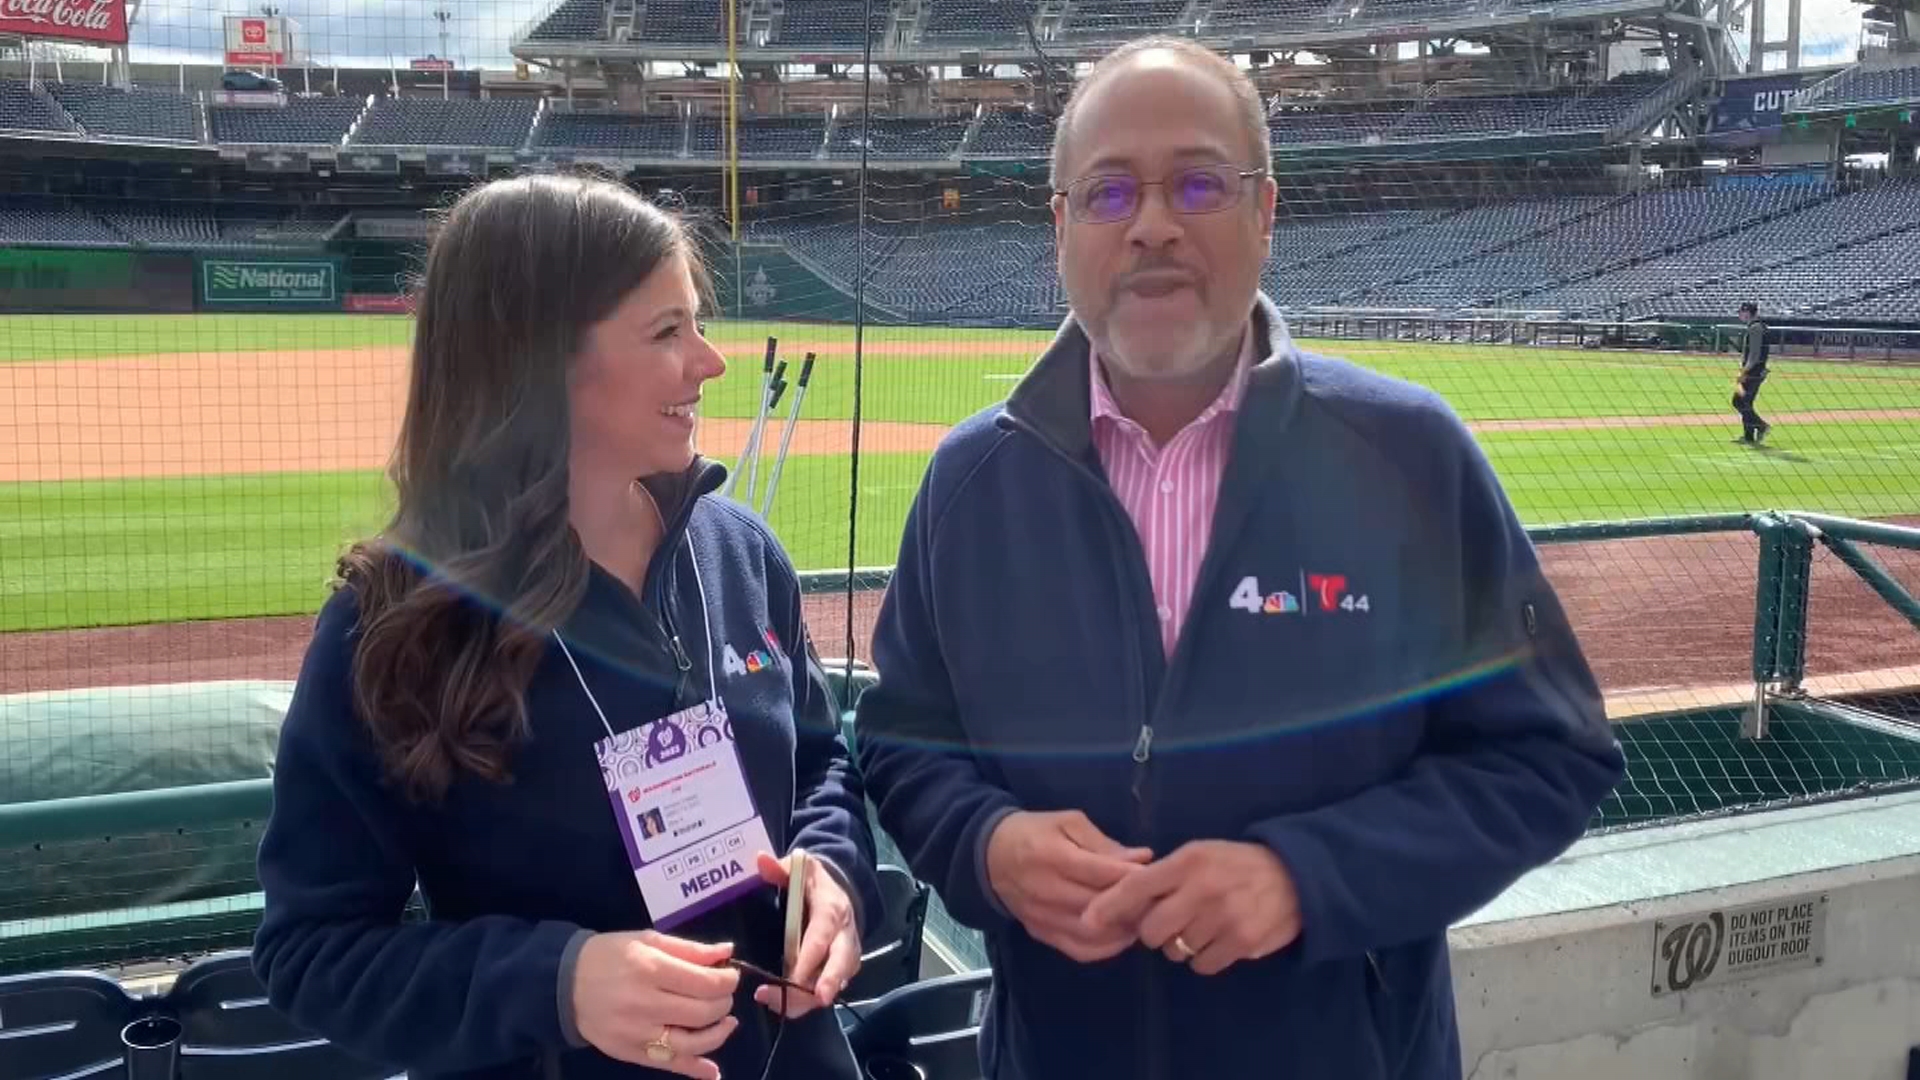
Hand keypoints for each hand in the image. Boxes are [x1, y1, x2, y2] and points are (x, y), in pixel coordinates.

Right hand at [571, 930, 740, 1079]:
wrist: (564, 984)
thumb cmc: (610, 955)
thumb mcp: (647, 940)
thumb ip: (690, 949)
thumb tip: (728, 952)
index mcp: (650, 969)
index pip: (705, 983)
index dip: (728, 981)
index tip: (730, 976)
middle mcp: (645, 1004)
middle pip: (702, 1012)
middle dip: (724, 1003)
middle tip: (723, 995)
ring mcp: (637, 1033)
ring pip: (691, 1043)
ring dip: (718, 1034)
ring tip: (726, 1022)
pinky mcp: (630, 1053)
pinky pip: (669, 1064)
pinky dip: (695, 1070)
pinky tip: (713, 1070)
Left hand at [750, 850, 859, 1017]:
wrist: (839, 885)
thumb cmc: (813, 880)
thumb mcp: (798, 867)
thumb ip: (778, 867)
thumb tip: (760, 860)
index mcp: (831, 908)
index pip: (822, 935)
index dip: (811, 957)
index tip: (794, 975)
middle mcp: (844, 932)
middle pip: (842, 962)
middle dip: (828, 982)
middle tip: (814, 1001)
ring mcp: (847, 950)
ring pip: (838, 980)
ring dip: (812, 997)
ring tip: (779, 1005)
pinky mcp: (844, 964)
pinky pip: (833, 986)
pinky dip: (812, 999)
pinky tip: (788, 1005)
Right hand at [985, 810, 1153, 962]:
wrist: (990, 856)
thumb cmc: (1034, 832)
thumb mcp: (1068, 823)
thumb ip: (1106, 844)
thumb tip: (1143, 858)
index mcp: (1053, 856)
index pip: (1101, 873)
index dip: (1133, 878)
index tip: (1157, 878)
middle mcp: (1046, 890)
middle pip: (1100, 907)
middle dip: (1133, 907)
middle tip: (1157, 903)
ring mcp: (1042, 917)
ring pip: (1092, 934)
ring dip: (1123, 930)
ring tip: (1144, 920)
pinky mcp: (1041, 934)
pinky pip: (1078, 950)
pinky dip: (1105, 948)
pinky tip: (1121, 936)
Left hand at [1081, 840, 1301, 975]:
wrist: (1294, 877)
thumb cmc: (1235, 865)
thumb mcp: (1199, 856)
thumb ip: (1163, 876)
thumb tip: (1117, 901)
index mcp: (1188, 862)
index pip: (1137, 886)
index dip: (1109, 906)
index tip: (1088, 921)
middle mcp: (1203, 888)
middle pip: (1151, 930)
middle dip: (1153, 932)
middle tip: (1170, 922)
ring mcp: (1223, 917)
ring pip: (1175, 951)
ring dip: (1181, 945)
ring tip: (1201, 927)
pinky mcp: (1242, 942)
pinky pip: (1201, 965)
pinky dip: (1204, 957)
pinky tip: (1218, 940)